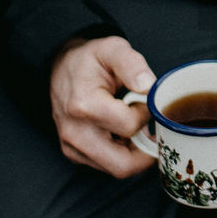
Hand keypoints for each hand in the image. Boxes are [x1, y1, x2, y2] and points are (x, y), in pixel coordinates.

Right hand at [49, 35, 156, 177]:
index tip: (147, 102)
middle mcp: (74, 132)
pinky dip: (122, 154)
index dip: (147, 115)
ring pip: (117, 169)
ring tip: (137, 126)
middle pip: (123, 164)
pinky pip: (107, 166)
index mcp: (84, 105)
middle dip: (147, 151)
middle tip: (153, 129)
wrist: (62, 67)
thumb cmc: (90, 59)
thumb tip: (148, 87)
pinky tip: (124, 133)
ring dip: (135, 153)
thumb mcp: (113, 49)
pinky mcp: (73, 154)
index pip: (130, 126)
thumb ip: (132, 64)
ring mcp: (72, 146)